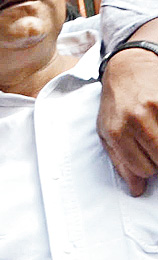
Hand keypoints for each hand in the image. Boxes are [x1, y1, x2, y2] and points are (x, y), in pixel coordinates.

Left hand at [98, 43, 157, 194]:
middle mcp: (135, 120)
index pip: (144, 169)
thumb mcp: (107, 132)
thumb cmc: (116, 104)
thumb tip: (137, 190)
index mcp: (116, 132)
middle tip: (154, 144)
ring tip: (155, 134)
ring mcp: (154, 108)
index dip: (149, 167)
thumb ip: (121, 163)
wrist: (127, 68)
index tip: (148, 157)